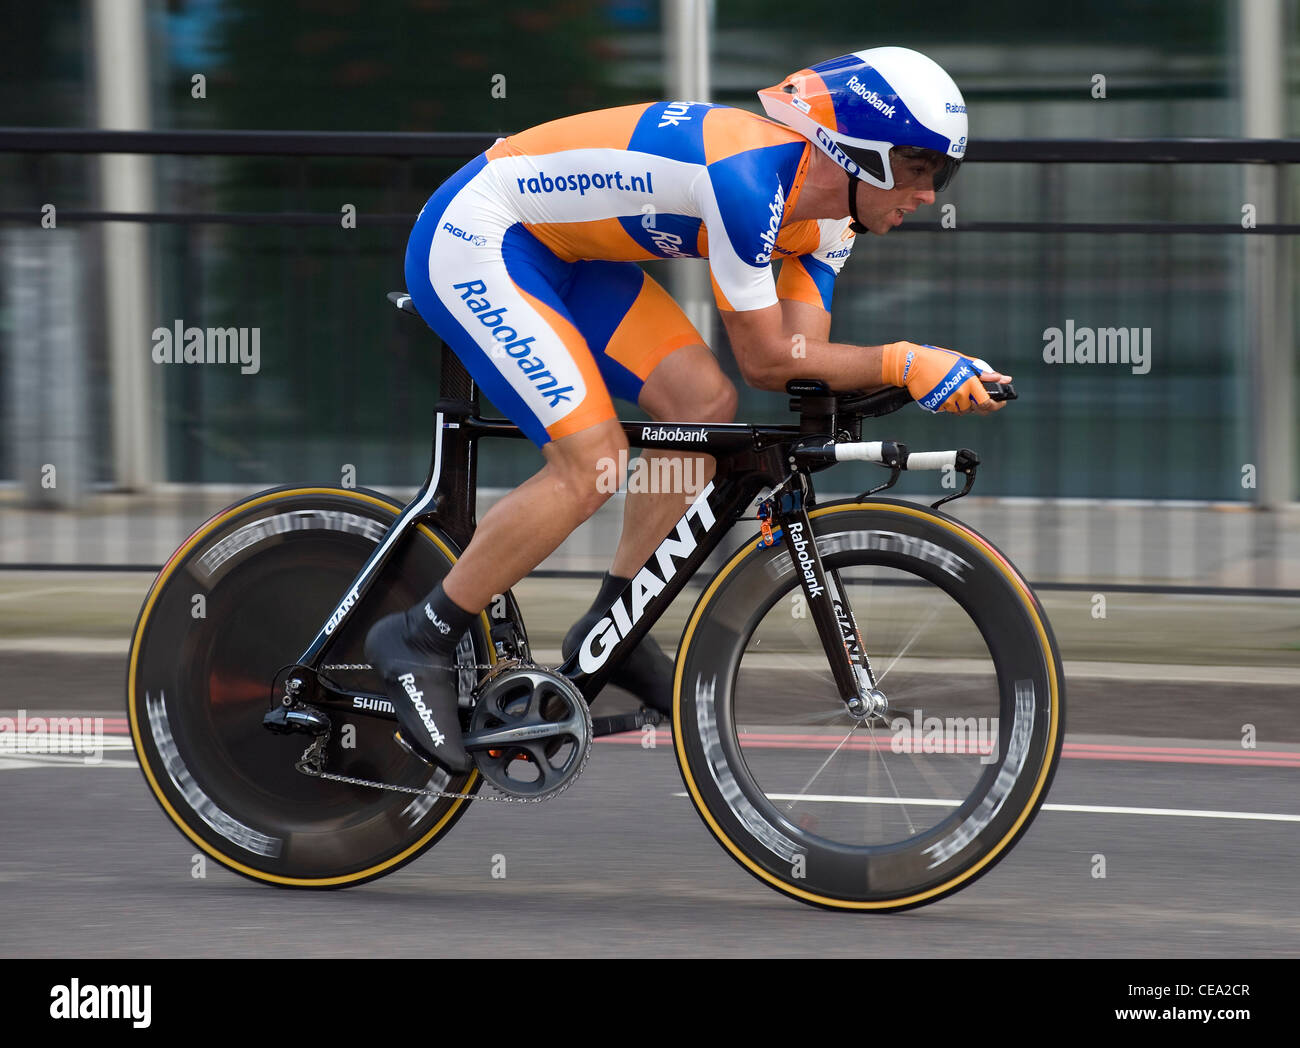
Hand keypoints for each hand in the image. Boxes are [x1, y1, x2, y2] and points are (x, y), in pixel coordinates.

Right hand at [881, 342, 1012, 414]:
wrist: (913, 365)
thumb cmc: (938, 360)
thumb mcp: (963, 362)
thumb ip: (984, 372)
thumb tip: (1002, 378)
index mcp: (969, 381)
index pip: (987, 402)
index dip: (996, 405)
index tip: (1001, 403)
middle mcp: (960, 393)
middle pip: (974, 409)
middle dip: (976, 404)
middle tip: (974, 396)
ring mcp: (947, 401)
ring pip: (960, 410)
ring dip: (961, 404)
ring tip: (955, 389)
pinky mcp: (936, 405)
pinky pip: (947, 409)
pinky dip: (949, 403)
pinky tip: (945, 391)